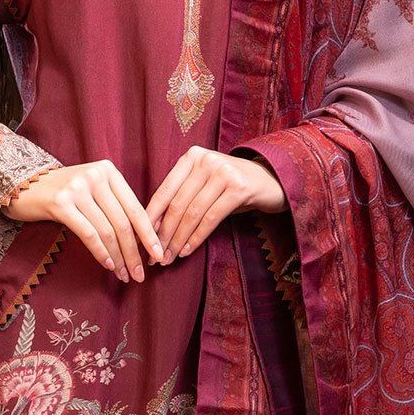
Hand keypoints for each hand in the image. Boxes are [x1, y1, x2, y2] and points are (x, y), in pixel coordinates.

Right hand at [4, 162, 162, 281]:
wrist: (23, 185)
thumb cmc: (62, 193)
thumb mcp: (92, 190)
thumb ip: (114, 204)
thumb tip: (142, 238)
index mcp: (108, 171)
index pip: (136, 207)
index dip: (149, 235)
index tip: (158, 256)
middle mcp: (95, 176)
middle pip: (123, 222)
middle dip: (134, 252)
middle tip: (140, 274)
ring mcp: (78, 188)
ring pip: (107, 230)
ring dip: (119, 257)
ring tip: (125, 275)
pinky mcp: (61, 203)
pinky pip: (89, 233)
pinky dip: (101, 252)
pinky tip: (109, 265)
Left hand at [146, 147, 285, 263]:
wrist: (271, 180)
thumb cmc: (231, 186)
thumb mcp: (205, 185)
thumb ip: (182, 198)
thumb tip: (153, 228)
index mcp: (191, 157)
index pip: (164, 190)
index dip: (151, 217)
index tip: (142, 240)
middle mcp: (206, 161)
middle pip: (177, 204)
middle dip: (164, 234)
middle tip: (155, 255)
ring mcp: (223, 172)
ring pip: (192, 213)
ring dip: (178, 240)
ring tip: (169, 257)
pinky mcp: (239, 188)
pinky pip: (211, 218)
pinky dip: (197, 238)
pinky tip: (187, 251)